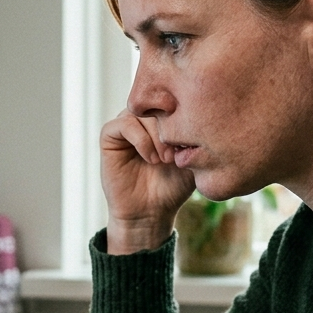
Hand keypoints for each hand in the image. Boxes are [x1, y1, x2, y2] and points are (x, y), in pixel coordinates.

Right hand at [100, 110, 195, 253]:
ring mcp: (126, 125)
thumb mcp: (193, 158)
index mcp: (163, 119)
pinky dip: (140, 139)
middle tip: (177, 154)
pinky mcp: (110, 137)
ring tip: (165, 159)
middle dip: (170, 127)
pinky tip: (151, 158)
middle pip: (157, 104)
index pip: (173, 100)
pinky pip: (123, 124)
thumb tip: (201, 113)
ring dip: (156, 135)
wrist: (151, 212)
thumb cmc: (174, 187)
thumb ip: (195, 135)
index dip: (184, 116)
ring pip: (141, 112)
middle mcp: (143, 118)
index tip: (191, 143)